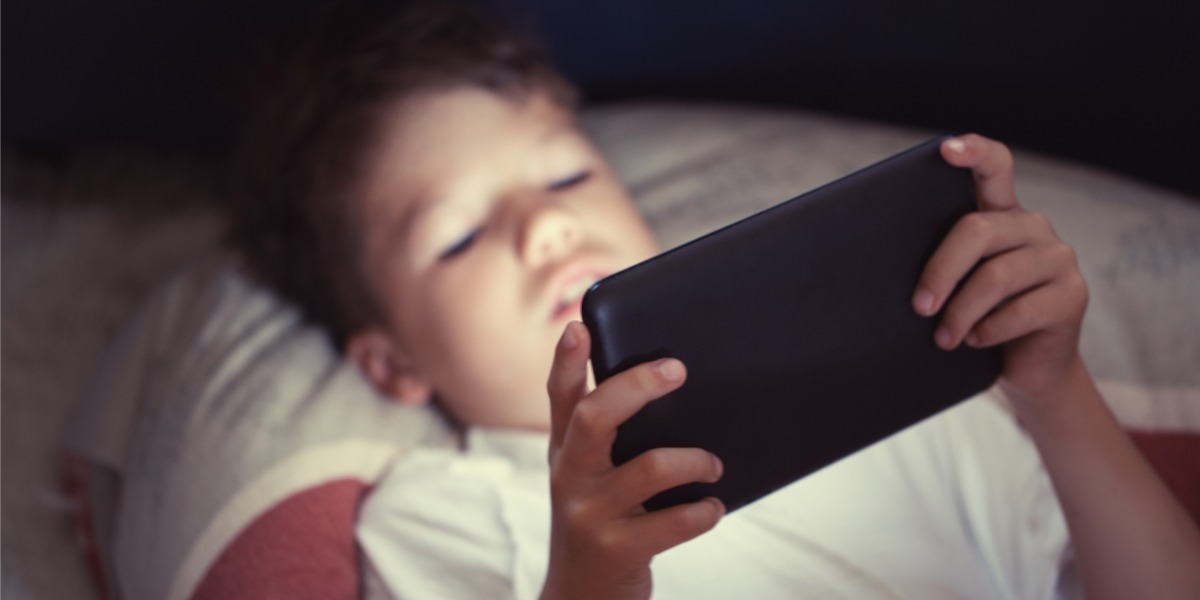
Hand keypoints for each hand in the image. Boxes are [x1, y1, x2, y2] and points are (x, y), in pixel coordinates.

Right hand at [540, 321, 723, 599]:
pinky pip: (674, 521)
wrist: (579, 598)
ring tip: (714, 465)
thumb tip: (663, 384)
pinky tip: (712, 508)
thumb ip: (607, 438)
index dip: (567, 360)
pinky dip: (704, 511)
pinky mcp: (618, 549)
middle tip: (678, 369)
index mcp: (564, 452)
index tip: (579, 326)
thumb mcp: (588, 479)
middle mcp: (570, 477)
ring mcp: (590, 514)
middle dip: (638, 386)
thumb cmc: (599, 523)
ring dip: (694, 461)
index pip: (560, 397)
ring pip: (648, 467)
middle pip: (596, 416)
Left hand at [912, 134, 1089, 406]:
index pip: (994, 167)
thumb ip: (939, 263)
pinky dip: (989, 330)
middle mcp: (1033, 227)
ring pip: (996, 275)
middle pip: (978, 230)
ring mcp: (1058, 259)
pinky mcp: (1072, 296)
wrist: (1028, 368)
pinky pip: (1021, 310)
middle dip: (940, 271)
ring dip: (960, 312)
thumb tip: (883, 264)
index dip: (973, 152)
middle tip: (919, 306)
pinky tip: (975, 341)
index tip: (945, 149)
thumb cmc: (977, 319)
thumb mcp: (955, 286)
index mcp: (1001, 215)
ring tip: (943, 338)